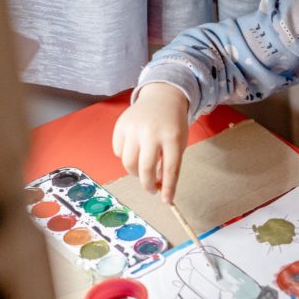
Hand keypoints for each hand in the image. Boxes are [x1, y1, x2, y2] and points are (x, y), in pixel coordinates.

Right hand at [112, 82, 189, 203]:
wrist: (162, 97)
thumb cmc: (173, 124)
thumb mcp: (179, 142)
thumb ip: (170, 163)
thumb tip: (160, 187)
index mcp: (172, 137)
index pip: (170, 168)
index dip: (169, 187)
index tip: (167, 201)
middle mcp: (152, 132)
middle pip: (145, 168)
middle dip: (148, 184)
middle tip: (152, 189)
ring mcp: (134, 128)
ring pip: (128, 163)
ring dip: (135, 172)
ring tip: (144, 168)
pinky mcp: (120, 126)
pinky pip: (119, 152)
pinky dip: (126, 157)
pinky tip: (135, 151)